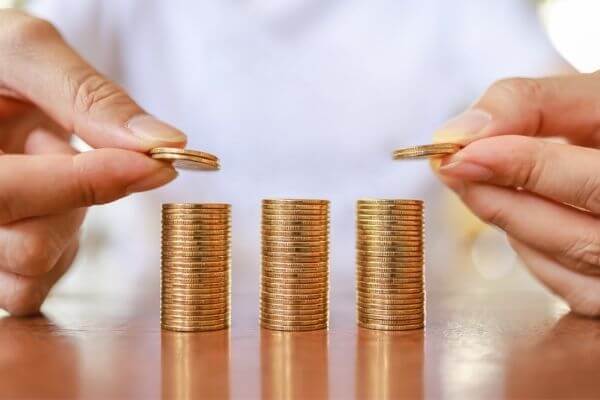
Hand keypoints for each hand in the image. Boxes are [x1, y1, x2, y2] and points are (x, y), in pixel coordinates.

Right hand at [0, 10, 186, 314]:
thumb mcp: (24, 52)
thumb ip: (87, 96)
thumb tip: (164, 143)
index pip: (5, 193)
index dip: (87, 182)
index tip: (156, 164)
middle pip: (29, 247)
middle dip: (75, 200)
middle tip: (61, 147)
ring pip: (33, 271)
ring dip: (66, 222)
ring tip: (42, 170)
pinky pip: (33, 287)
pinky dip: (59, 249)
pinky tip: (48, 206)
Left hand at [434, 72, 599, 316]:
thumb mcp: (595, 96)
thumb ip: (532, 105)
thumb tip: (457, 134)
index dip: (529, 170)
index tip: (463, 152)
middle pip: (579, 239)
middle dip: (503, 200)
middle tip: (451, 167)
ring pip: (564, 265)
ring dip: (510, 220)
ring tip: (480, 178)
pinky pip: (564, 284)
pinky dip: (529, 246)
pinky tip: (522, 210)